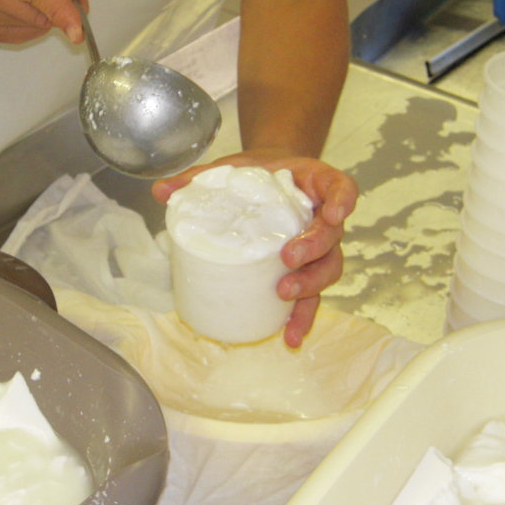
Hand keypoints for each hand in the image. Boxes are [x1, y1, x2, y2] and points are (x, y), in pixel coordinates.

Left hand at [152, 148, 357, 347]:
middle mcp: (324, 218)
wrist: (270, 177)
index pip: (342, 188)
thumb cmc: (258, 173)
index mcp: (316, 185)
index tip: (332, 214)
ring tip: (284, 296)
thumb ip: (199, 177)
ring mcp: (320, 247)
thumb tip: (161, 192)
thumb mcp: (232, 168)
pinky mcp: (307, 271)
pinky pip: (312, 295)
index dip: (343, 201)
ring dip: (310, 287)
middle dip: (314, 250)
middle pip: (333, 236)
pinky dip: (302, 316)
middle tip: (287, 260)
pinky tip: (289, 336)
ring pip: (328, 269)